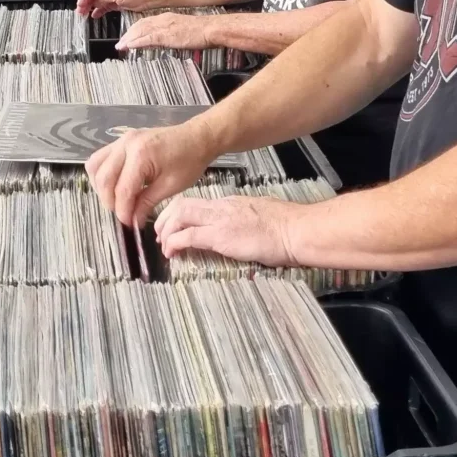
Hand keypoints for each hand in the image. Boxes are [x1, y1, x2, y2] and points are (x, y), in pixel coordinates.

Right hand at [87, 122, 217, 224]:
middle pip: (104, 178)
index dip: (123, 211)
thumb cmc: (189, 160)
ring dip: (102, 187)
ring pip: (96, 166)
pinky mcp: (122, 140)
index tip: (128, 224)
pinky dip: (103, 174)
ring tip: (117, 200)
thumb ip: (147, 203)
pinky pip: (101, 158)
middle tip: (124, 214)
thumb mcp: (171, 186)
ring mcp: (122, 140)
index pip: (122, 190)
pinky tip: (115, 185)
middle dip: (110, 201)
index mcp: (141, 155)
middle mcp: (126, 144)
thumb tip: (132, 220)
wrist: (197, 138)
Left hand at [116, 13, 209, 51]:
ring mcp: (164, 28)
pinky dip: (137, 42)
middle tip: (120, 42)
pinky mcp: (167, 36)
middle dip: (128, 34)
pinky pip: (148, 38)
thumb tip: (167, 40)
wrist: (211, 29)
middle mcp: (163, 20)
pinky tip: (130, 45)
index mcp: (168, 18)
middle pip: (140, 26)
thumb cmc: (203, 31)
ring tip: (120, 46)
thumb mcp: (184, 30)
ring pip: (141, 31)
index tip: (128, 36)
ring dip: (129, 39)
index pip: (146, 22)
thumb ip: (173, 34)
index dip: (135, 30)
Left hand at [155, 195, 300, 265]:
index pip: (197, 203)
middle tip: (160, 235)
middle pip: (182, 204)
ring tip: (164, 246)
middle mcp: (222, 207)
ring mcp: (220, 220)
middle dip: (166, 219)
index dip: (179, 213)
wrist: (296, 230)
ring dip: (167, 231)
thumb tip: (240, 228)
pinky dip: (175, 243)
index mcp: (231, 203)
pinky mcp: (221, 236)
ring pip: (180, 216)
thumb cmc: (286, 227)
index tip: (174, 226)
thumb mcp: (260, 216)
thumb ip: (245, 219)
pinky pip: (189, 236)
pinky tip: (172, 253)